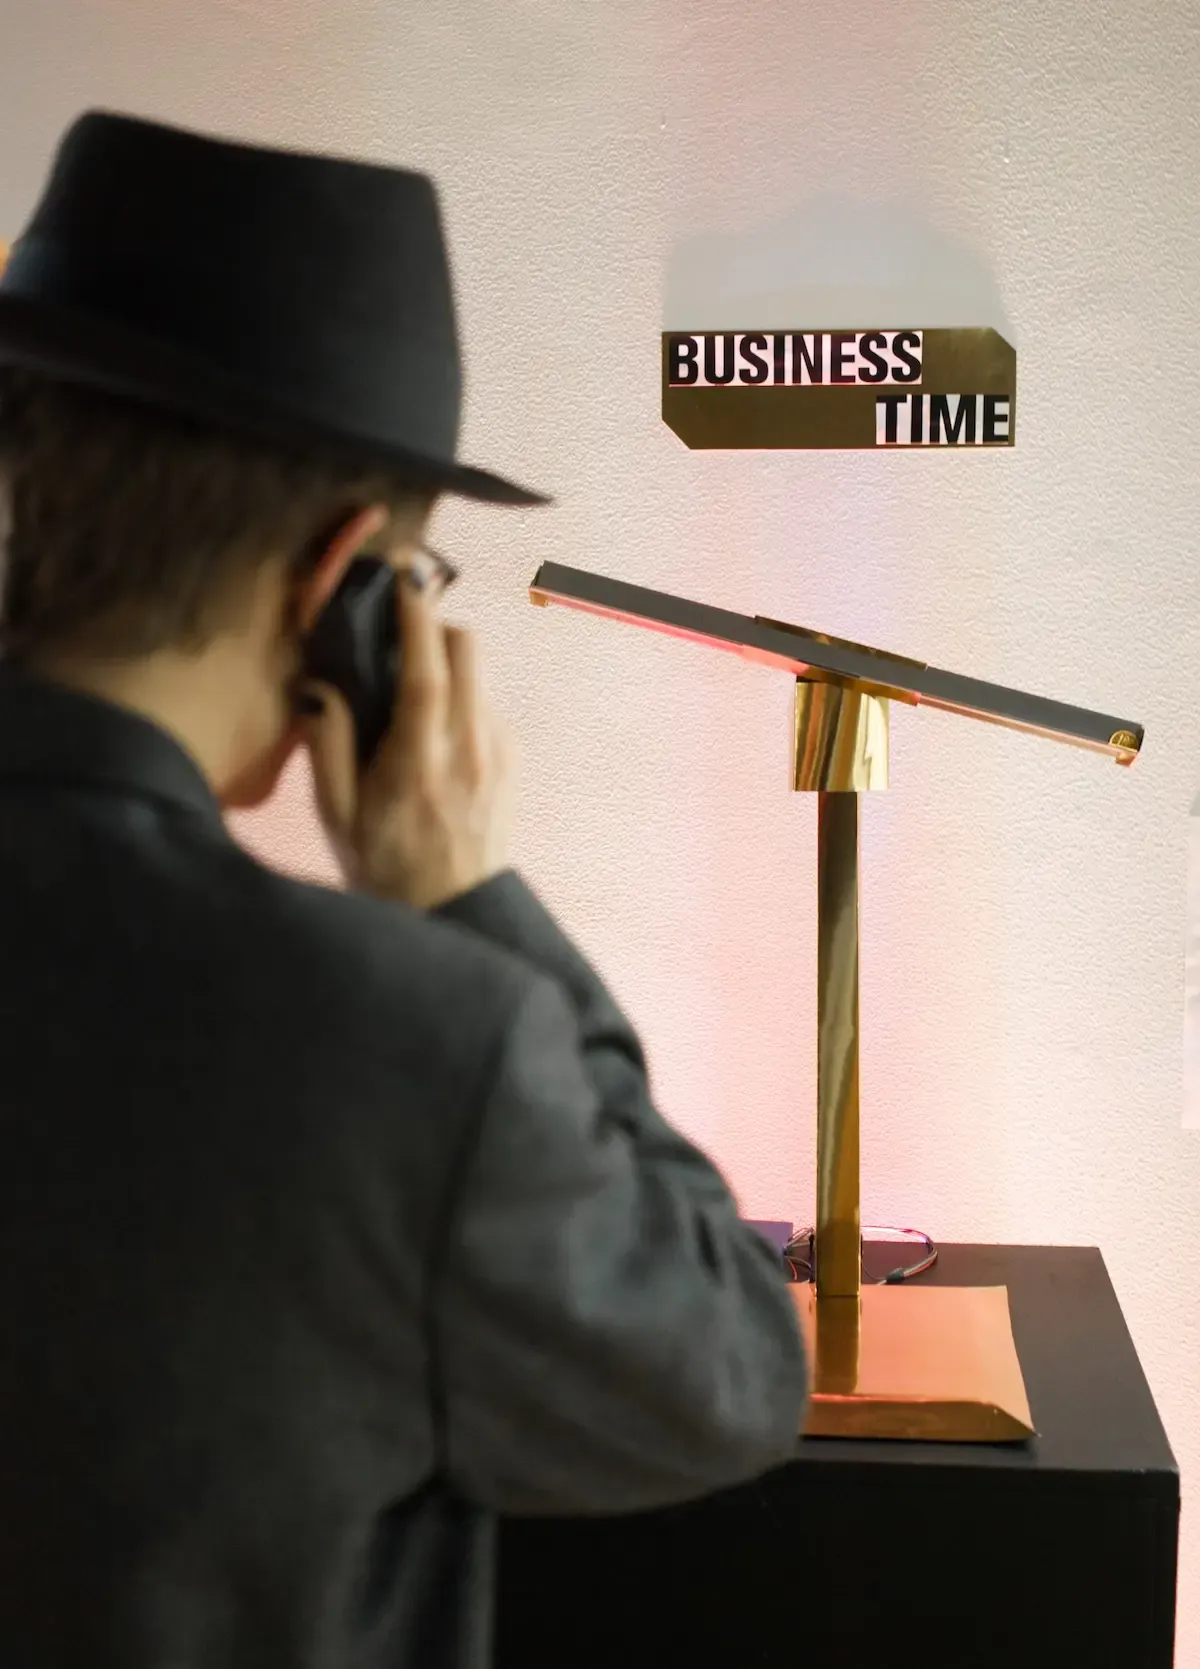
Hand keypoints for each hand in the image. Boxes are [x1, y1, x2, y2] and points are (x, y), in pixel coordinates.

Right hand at [300, 569, 514, 908]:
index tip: (404, 579)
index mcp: (420, 760)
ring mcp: (498, 753)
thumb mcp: (337, 813)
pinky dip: (462, 697)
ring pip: (479, 675)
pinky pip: (488, 704)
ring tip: (412, 691)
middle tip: (402, 635)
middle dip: (435, 628)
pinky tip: (435, 728)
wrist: (451, 911)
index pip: (427, 669)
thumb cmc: (384, 866)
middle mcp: (469, 748)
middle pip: (467, 651)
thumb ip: (327, 744)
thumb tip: (320, 686)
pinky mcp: (512, 761)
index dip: (417, 616)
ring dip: (447, 665)